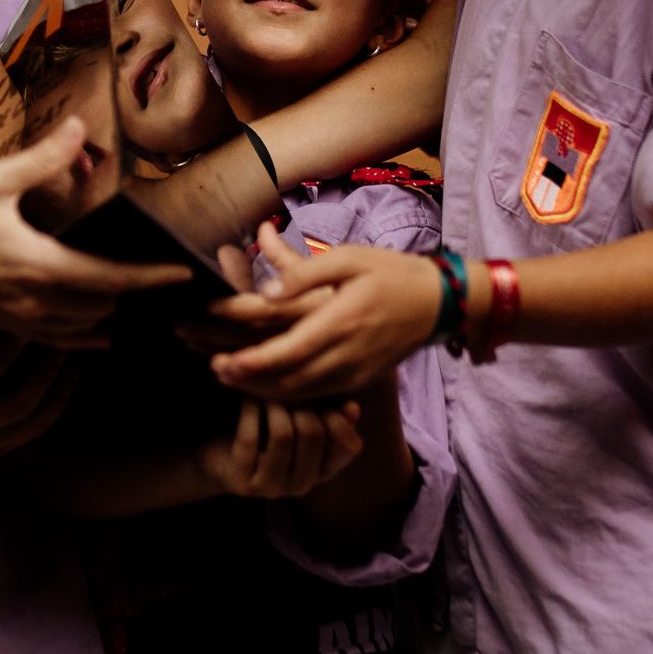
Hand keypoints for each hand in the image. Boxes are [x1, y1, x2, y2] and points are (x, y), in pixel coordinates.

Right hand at [0, 115, 188, 341]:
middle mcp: (33, 301)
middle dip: (135, 293)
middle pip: (102, 307)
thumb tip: (78, 130)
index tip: (182, 273)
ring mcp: (17, 318)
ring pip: (82, 328)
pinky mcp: (1, 324)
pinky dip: (82, 332)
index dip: (151, 278)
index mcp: (38, 266)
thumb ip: (41, 159)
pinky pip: (55, 338)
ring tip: (137, 300)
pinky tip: (95, 327)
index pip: (110, 279)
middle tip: (164, 277)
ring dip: (110, 313)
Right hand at [0, 340, 77, 490]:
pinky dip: (46, 419)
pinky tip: (57, 400)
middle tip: (62, 347)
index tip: (24, 330)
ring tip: (73, 373)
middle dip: (45, 374)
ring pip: (31, 425)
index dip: (7, 353)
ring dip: (56, 398)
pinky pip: (25, 440)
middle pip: (20, 402)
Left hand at [196, 398, 365, 498]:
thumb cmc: (264, 435)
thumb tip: (353, 408)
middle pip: (314, 433)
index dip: (339, 415)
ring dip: (274, 404)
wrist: (218, 461)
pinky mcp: (243, 483)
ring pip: (283, 435)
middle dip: (300, 402)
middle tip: (285, 385)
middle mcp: (301, 485)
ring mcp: (272, 488)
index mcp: (322, 472)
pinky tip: (247, 398)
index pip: (349, 446)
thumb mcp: (298, 424)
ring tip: (266, 391)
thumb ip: (327, 416)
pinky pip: (250, 438)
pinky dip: (250, 411)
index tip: (321, 392)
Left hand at [205, 224, 465, 401]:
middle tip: (214, 370)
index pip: (287, 352)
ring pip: (301, 393)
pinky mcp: (360, 381)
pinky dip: (287, 393)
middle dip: (248, 380)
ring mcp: (355, 373)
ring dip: (262, 390)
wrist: (437, 303)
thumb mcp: (349, 258)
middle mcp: (347, 355)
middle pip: (287, 380)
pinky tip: (266, 384)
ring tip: (230, 378)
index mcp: (341, 321)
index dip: (251, 362)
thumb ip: (304, 273)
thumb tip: (265, 291)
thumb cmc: (390, 273)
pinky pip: (317, 395)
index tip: (220, 360)